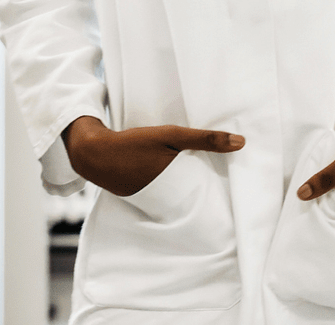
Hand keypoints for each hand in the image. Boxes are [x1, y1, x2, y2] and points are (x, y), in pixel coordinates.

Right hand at [62, 115, 244, 196]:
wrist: (94, 154)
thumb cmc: (134, 144)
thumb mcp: (170, 136)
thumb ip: (204, 139)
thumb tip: (241, 143)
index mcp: (177, 186)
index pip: (208, 194)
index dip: (221, 193)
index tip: (236, 190)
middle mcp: (166, 198)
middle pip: (194, 197)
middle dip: (207, 191)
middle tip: (225, 186)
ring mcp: (152, 199)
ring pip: (179, 195)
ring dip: (189, 188)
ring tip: (204, 181)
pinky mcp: (141, 194)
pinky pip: (163, 192)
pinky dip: (171, 186)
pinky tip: (174, 176)